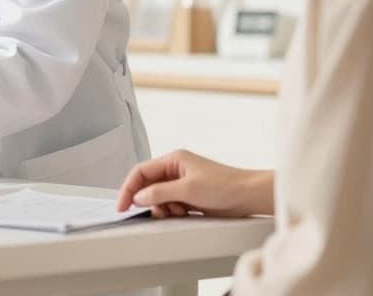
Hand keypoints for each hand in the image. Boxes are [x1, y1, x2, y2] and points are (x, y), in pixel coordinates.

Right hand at [116, 149, 273, 217]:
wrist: (249, 196)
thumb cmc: (224, 186)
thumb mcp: (187, 189)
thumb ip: (159, 193)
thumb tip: (138, 197)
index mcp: (173, 160)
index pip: (141, 172)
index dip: (129, 188)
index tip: (123, 205)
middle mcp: (175, 170)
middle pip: (148, 185)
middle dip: (147, 200)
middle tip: (147, 213)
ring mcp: (182, 183)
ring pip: (159, 197)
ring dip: (162, 207)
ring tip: (175, 212)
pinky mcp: (190, 196)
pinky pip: (170, 204)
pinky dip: (172, 211)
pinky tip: (183, 213)